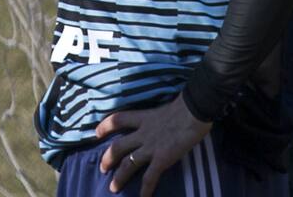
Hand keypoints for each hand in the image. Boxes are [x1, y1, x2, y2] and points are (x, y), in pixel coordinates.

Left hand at [95, 95, 212, 195]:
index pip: (119, 119)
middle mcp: (144, 134)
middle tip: (102, 168)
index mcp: (145, 118)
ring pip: (127, 165)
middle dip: (107, 158)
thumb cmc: (188, 105)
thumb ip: (162, 115)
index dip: (106, 126)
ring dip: (118, 178)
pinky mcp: (161, 159)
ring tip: (113, 188)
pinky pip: (149, 177)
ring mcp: (151, 147)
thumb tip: (169, 115)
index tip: (97, 133)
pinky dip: (145, 190)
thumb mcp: (168, 107)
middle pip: (118, 147)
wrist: (195, 110)